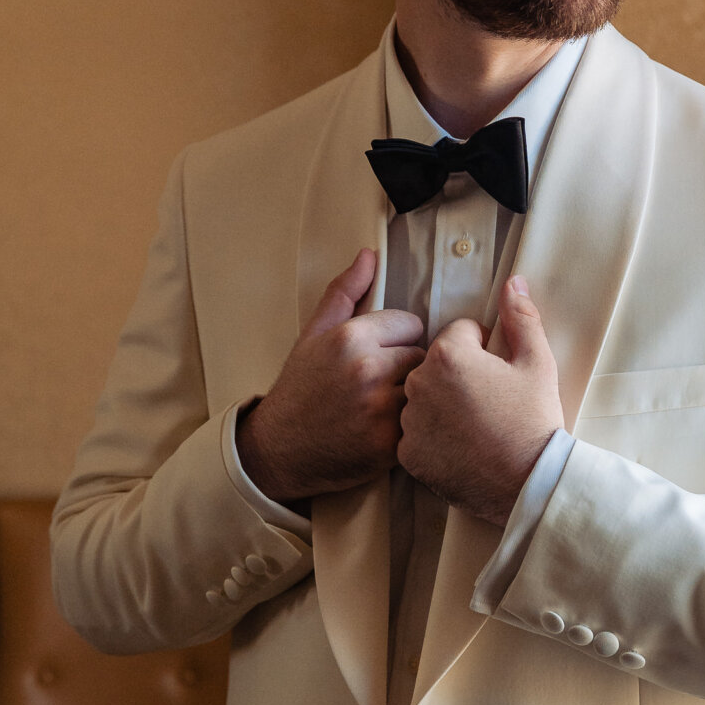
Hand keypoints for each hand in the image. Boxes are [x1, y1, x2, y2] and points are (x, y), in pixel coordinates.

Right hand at [237, 249, 424, 502]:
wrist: (279, 450)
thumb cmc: (300, 388)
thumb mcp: (313, 334)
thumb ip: (345, 292)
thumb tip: (369, 254)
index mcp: (350, 337)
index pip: (412, 324)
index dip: (397, 340)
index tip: (378, 355)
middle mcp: (367, 369)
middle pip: (422, 356)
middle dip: (406, 368)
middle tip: (380, 383)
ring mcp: (380, 408)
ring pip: (425, 388)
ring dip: (412, 396)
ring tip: (385, 405)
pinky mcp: (389, 443)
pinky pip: (421, 421)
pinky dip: (411, 425)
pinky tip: (387, 427)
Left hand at [398, 277, 563, 525]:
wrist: (528, 482)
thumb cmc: (534, 420)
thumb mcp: (538, 362)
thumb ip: (521, 317)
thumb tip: (512, 281)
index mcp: (448, 355)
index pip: (460, 333)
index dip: (485, 350)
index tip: (499, 374)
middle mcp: (419, 384)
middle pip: (436, 363)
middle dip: (459, 374)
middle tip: (489, 400)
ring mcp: (410, 421)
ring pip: (423, 397)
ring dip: (442, 403)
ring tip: (476, 424)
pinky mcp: (407, 454)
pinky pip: (416, 432)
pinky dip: (433, 436)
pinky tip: (461, 445)